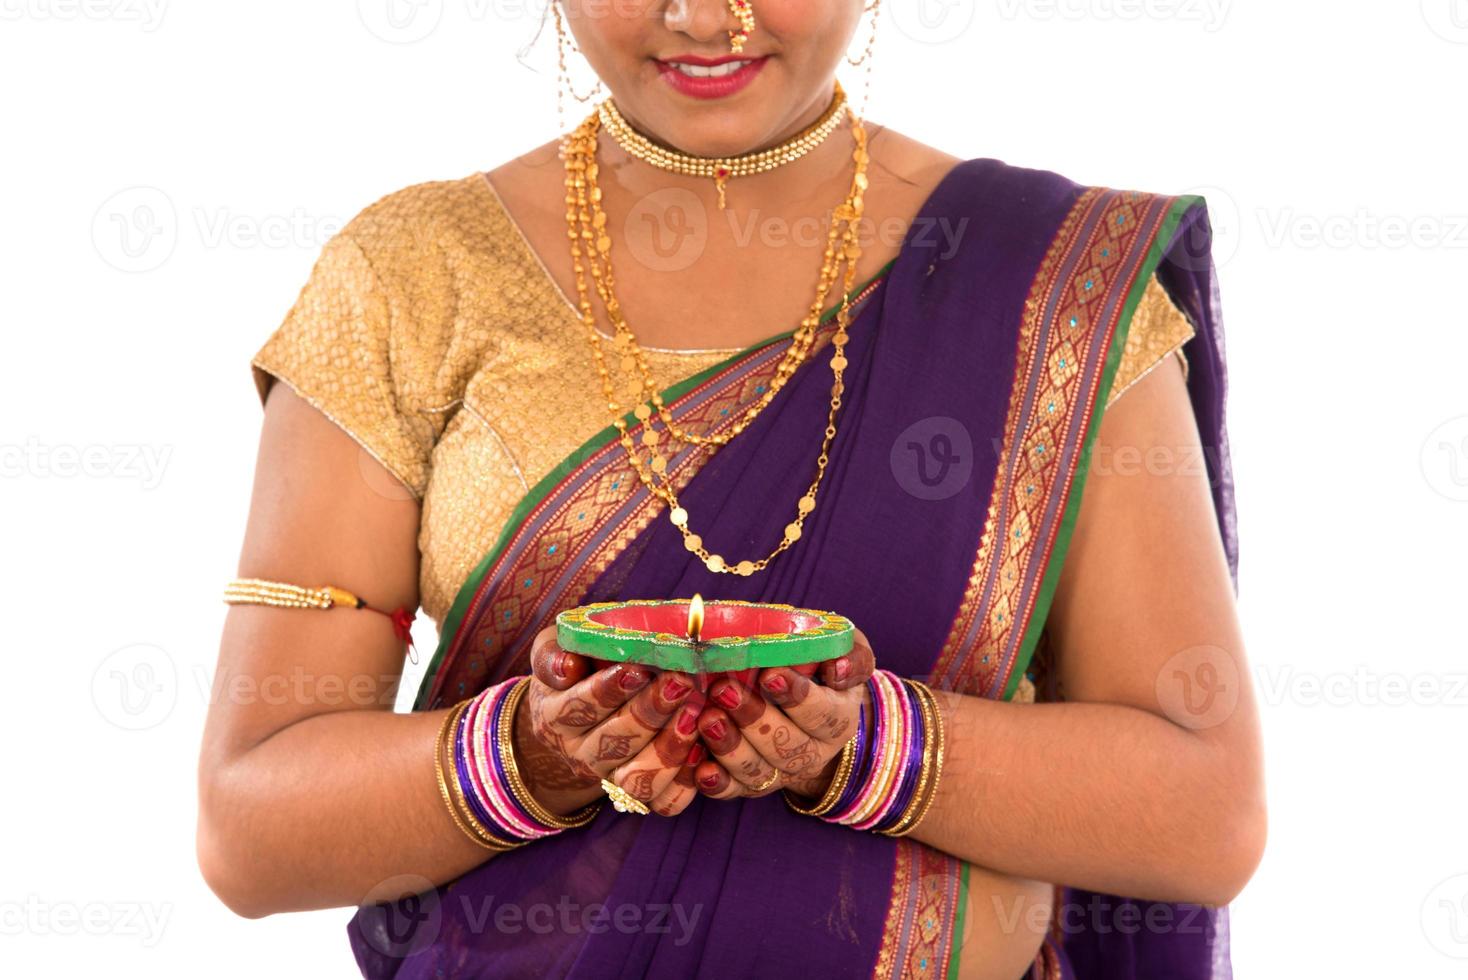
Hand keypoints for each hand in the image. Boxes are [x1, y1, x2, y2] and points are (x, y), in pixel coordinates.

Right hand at [520, 626, 704, 816]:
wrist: (574, 715)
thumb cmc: (575, 667)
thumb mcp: (553, 649)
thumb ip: (552, 655)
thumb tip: (568, 666)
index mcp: (554, 717)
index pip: (578, 707)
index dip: (608, 690)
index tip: (638, 669)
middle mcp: (578, 753)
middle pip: (613, 741)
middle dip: (650, 712)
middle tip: (681, 682)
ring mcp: (608, 777)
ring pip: (636, 778)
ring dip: (668, 748)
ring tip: (694, 713)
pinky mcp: (636, 793)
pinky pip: (662, 800)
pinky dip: (684, 781)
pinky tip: (702, 749)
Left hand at [693, 629, 875, 799]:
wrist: (809, 707)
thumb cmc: (822, 667)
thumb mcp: (847, 652)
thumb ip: (853, 656)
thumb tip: (837, 669)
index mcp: (838, 720)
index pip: (822, 713)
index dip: (796, 696)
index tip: (770, 674)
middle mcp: (812, 753)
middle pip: (785, 744)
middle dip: (753, 718)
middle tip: (724, 690)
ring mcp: (780, 772)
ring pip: (757, 769)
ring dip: (730, 746)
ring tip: (707, 719)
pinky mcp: (751, 784)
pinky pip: (733, 790)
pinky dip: (717, 782)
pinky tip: (701, 769)